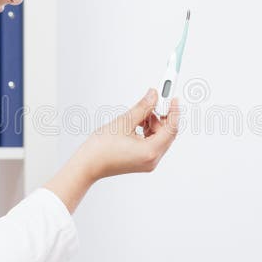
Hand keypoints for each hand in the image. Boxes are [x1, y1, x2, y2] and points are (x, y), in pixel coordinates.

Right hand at [45, 88, 180, 212]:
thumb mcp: (123, 122)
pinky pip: (152, 143)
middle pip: (167, 133)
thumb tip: (154, 95)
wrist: (87, 165)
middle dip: (161, 116)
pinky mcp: (142, 161)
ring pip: (159, 137)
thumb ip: (143, 107)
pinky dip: (148, 131)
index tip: (173, 98)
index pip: (171, 128)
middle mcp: (152, 159)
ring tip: (138, 115)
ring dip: (153, 123)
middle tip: (153, 101)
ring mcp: (148, 162)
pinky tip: (137, 123)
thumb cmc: (100, 149)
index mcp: (150, 151)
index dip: (173, 111)